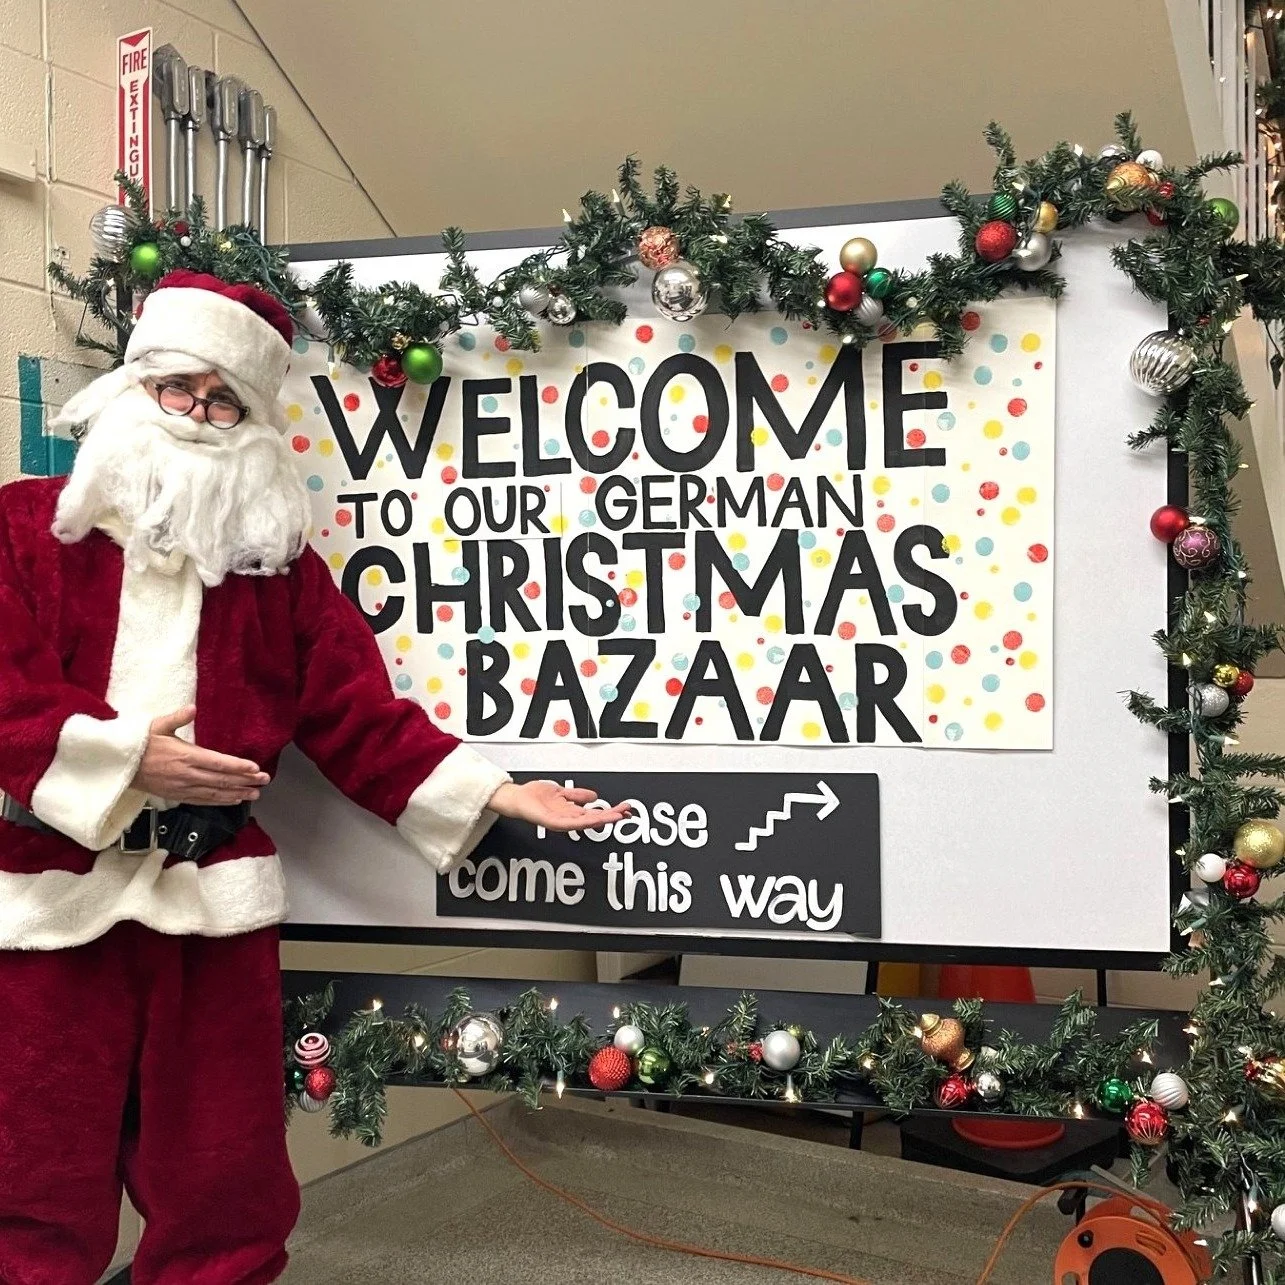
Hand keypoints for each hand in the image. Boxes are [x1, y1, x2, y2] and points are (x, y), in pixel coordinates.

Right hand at [130, 706, 269, 804]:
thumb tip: (192, 708)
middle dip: (246, 781)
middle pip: (222, 779)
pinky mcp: (177, 796)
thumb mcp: (156, 726)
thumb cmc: (140, 743)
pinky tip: (234, 801)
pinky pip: (203, 801)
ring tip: (256, 794)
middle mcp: (187, 774)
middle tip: (265, 781)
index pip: (218, 763)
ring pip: (215, 793)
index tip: (256, 769)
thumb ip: (176, 718)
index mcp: (185, 756)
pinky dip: (220, 802)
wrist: (119, 767)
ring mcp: (183, 788)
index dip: (238, 767)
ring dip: (237, 794)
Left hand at [487, 780, 630, 832]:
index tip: (624, 809)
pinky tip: (593, 820)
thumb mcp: (562, 792)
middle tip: (626, 814)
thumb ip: (578, 795)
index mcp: (572, 811)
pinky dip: (583, 822)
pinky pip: (570, 823)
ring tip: (616, 817)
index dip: (611, 811)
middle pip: (595, 819)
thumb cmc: (534, 797)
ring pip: (586, 822)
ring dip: (603, 820)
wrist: (517, 799)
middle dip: (612, 816)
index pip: (596, 813)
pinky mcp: (552, 822)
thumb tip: (594, 796)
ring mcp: (561, 821)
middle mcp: (568, 818)